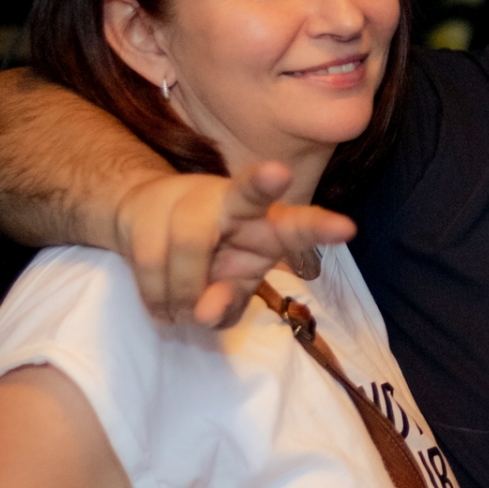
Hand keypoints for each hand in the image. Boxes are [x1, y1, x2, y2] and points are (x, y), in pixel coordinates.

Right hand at [113, 162, 355, 325]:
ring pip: (188, 244)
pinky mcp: (146, 208)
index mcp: (264, 224)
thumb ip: (226, 302)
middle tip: (279, 173)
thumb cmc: (208, 258)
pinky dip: (156, 297)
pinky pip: (150, 261)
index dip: (317, 228)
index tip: (346, 229)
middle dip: (262, 184)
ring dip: (182, 291)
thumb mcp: (228, 286)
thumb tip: (204, 313)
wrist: (142, 221)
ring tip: (182, 314)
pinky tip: (164, 309)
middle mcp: (232, 203)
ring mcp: (187, 200)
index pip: (294, 225)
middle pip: (247, 192)